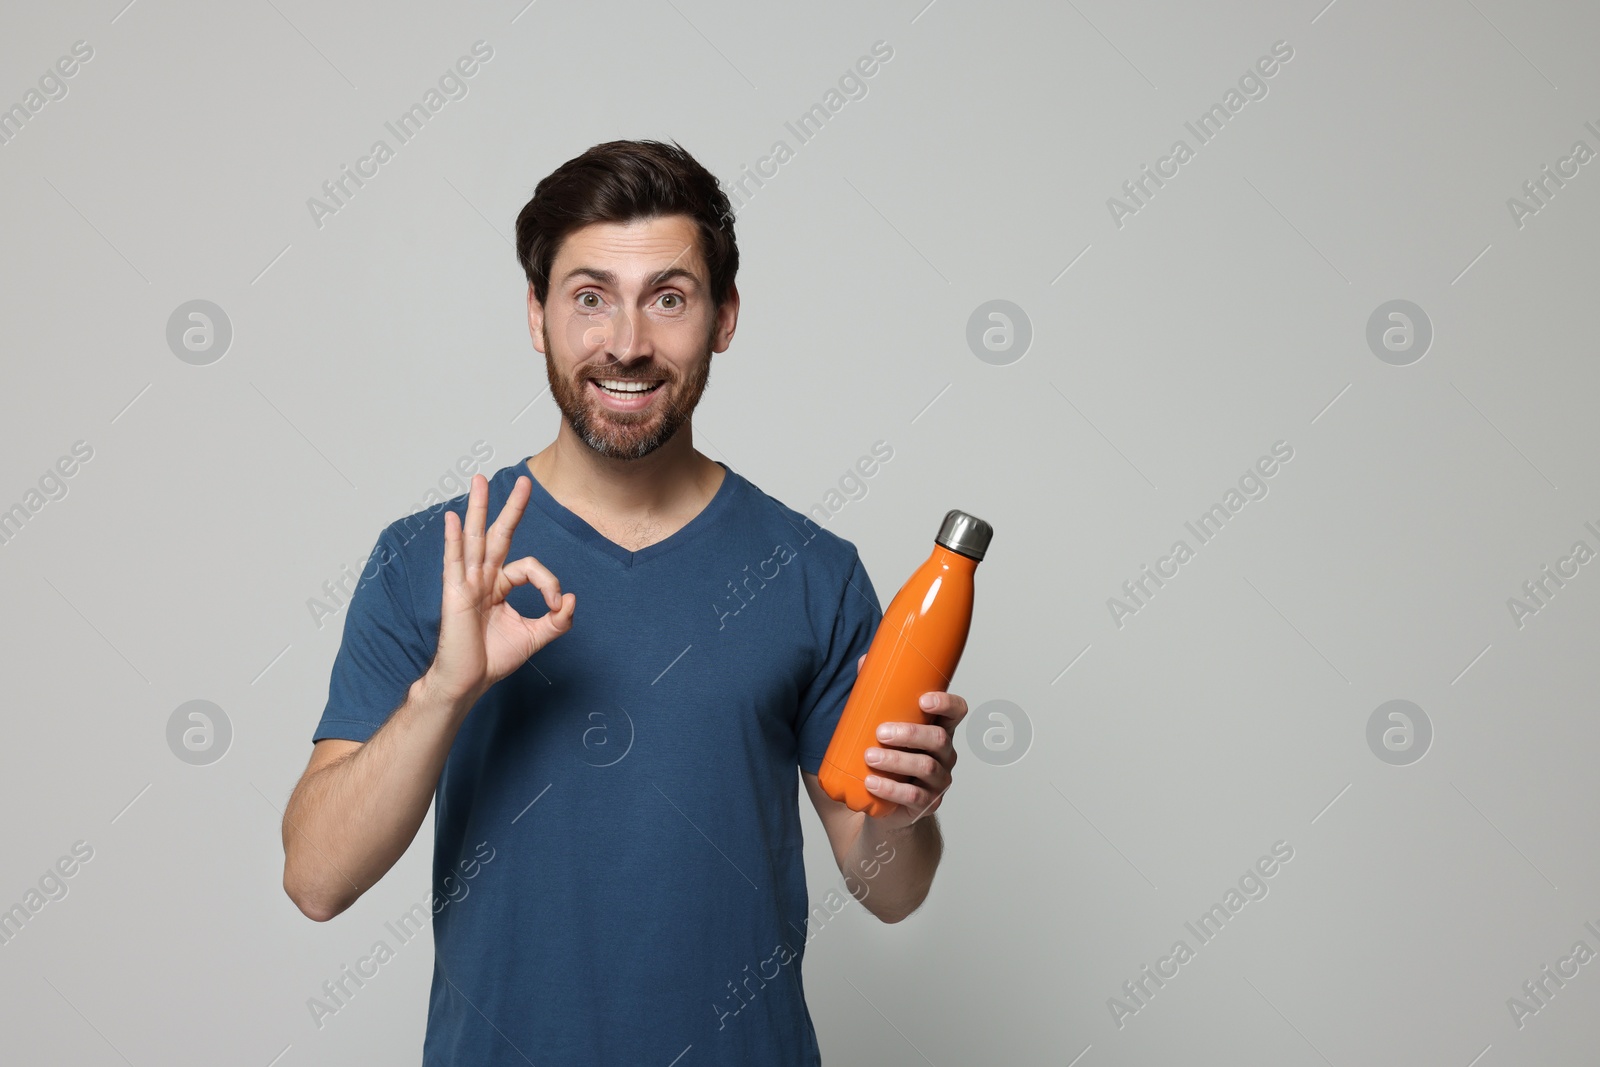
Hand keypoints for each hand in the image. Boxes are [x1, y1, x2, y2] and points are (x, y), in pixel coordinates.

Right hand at [427, 474, 574, 704]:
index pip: (528, 568)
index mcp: (499, 586)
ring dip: (479, 508)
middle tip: (524, 481)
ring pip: (475, 539)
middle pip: (499, 535)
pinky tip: (452, 518)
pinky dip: (453, 539)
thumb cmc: (492, 660)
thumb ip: (556, 621)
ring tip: (478, 479)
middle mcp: (483, 579)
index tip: (557, 605)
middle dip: (512, 508)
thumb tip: (571, 600)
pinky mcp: (455, 594)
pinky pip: (454, 561)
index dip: (549, 583)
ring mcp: (467, 583)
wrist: (467, 682)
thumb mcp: (534, 637)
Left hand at [855, 653, 966, 831]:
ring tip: (869, 756)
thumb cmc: (885, 754)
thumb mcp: (878, 723)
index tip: (923, 699)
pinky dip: (891, 789)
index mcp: (938, 727)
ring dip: (896, 761)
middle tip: (880, 732)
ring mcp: (938, 780)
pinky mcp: (926, 803)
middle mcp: (944, 753)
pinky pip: (914, 797)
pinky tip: (872, 782)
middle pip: (939, 739)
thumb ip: (875, 695)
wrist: (880, 801)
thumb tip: (864, 661)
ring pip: (926, 768)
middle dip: (910, 734)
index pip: (956, 711)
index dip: (946, 703)